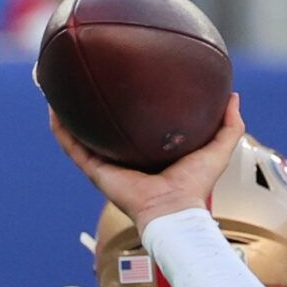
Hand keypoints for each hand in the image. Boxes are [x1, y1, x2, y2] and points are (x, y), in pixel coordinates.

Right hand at [49, 93, 246, 228]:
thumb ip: (230, 125)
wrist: (174, 210)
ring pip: (81, 133)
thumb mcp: (218, 149)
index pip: (136, 124)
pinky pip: (72, 146)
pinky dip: (60, 129)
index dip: (129, 104)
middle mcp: (126, 157)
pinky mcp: (95, 171)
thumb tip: (234, 96)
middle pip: (104, 126)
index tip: (125, 79)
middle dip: (93, 104)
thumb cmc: (196, 185)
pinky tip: (52, 107)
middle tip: (86, 76)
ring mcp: (108, 164)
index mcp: (150, 152)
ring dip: (68, 112)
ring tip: (58, 86)